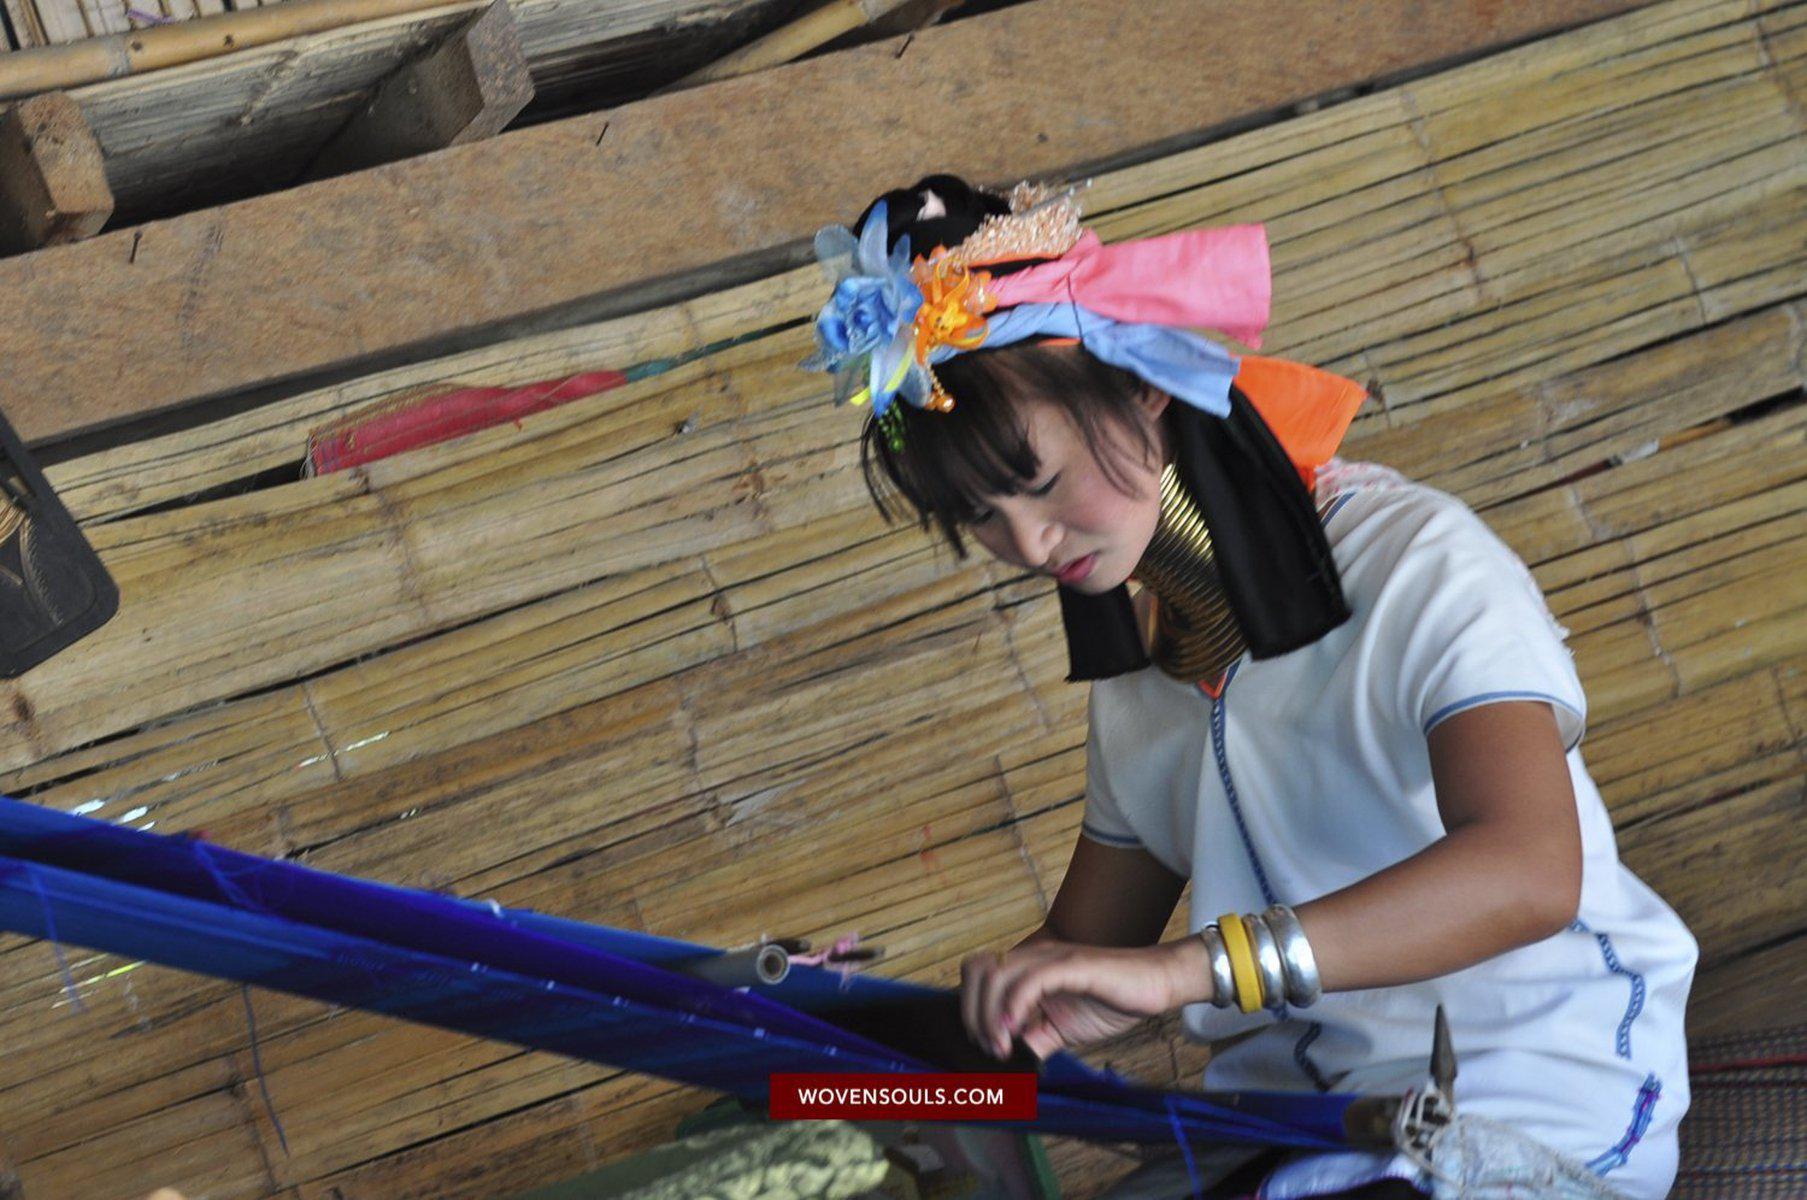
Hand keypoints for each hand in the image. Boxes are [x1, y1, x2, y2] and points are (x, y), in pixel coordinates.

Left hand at [960, 937, 1208, 1059]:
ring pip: (997, 973)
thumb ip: (1035, 1040)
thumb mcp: (1062, 1029)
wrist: (1155, 984)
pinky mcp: (1072, 965)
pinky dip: (1015, 1006)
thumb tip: (1009, 1061)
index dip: (969, 1008)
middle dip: (972, 1012)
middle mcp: (1033, 957)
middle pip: (977, 969)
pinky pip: (1031, 979)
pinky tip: (1017, 1030)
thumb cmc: (1110, 1000)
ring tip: (1003, 1045)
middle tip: (991, 1046)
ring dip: (990, 1014)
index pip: (977, 974)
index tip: (986, 1044)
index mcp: (1027, 968)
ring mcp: (1051, 958)